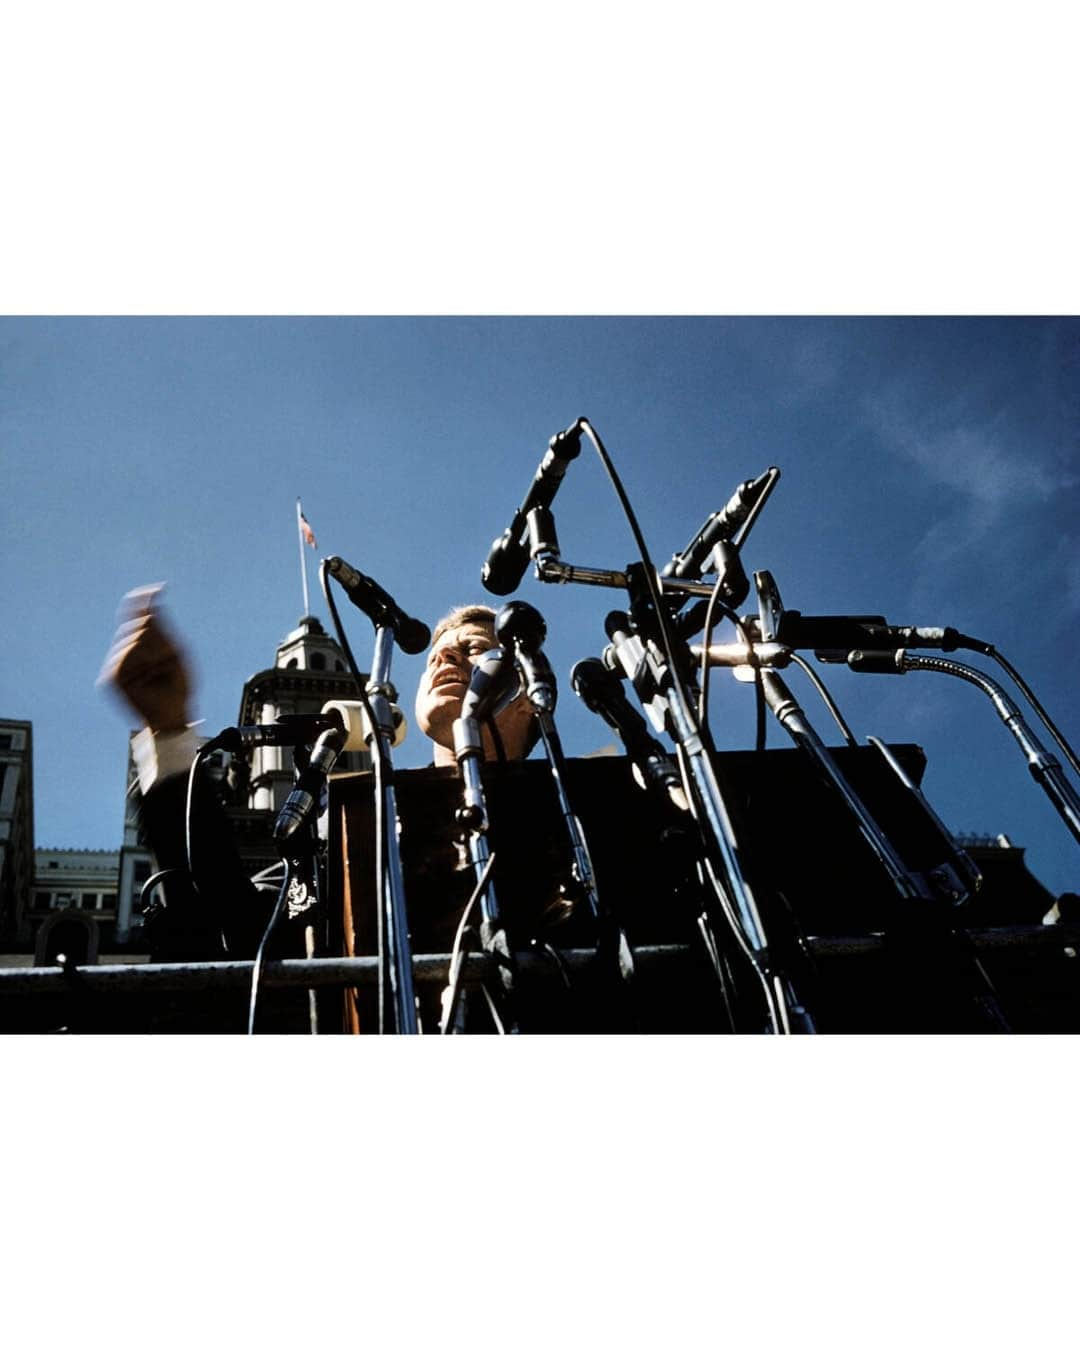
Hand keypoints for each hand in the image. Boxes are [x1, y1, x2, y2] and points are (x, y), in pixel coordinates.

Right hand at [98, 584, 192, 732]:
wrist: (174, 716)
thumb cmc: (178, 687)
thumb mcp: (177, 652)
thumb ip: (163, 627)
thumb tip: (154, 598)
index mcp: (140, 644)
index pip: (135, 615)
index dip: (141, 600)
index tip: (157, 589)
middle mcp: (124, 652)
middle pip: (137, 625)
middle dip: (158, 637)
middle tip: (168, 658)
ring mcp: (116, 665)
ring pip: (132, 639)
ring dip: (153, 652)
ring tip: (159, 672)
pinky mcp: (111, 679)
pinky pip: (124, 658)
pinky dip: (141, 663)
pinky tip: (148, 676)